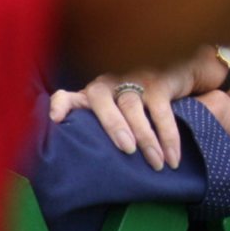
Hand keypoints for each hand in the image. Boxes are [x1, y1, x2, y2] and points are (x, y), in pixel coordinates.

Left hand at [48, 61, 199, 170]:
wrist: (174, 67)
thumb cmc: (137, 96)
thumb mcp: (114, 104)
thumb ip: (98, 122)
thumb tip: (84, 153)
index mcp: (93, 93)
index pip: (67, 96)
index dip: (60, 105)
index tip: (56, 119)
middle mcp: (108, 83)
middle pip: (103, 102)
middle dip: (114, 126)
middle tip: (127, 149)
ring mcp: (134, 80)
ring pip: (133, 108)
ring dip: (146, 137)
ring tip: (155, 163)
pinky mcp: (158, 84)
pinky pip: (162, 113)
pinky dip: (169, 137)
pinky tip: (172, 158)